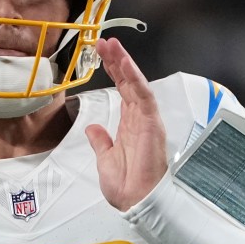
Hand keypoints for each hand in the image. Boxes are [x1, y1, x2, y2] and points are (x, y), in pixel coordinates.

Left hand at [85, 38, 167, 210]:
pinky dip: (135, 77)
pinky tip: (124, 62)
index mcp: (129, 126)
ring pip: (136, 83)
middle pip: (128, 82)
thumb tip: (92, 128)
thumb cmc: (127, 187)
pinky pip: (144, 95)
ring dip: (124, 62)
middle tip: (103, 41)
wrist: (138, 203)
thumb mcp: (105, 161)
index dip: (113, 72)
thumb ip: (101, 142)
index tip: (101, 54)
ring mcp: (147, 119)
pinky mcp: (152, 123)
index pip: (122, 91)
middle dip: (117, 60)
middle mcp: (139, 119)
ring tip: (111, 44)